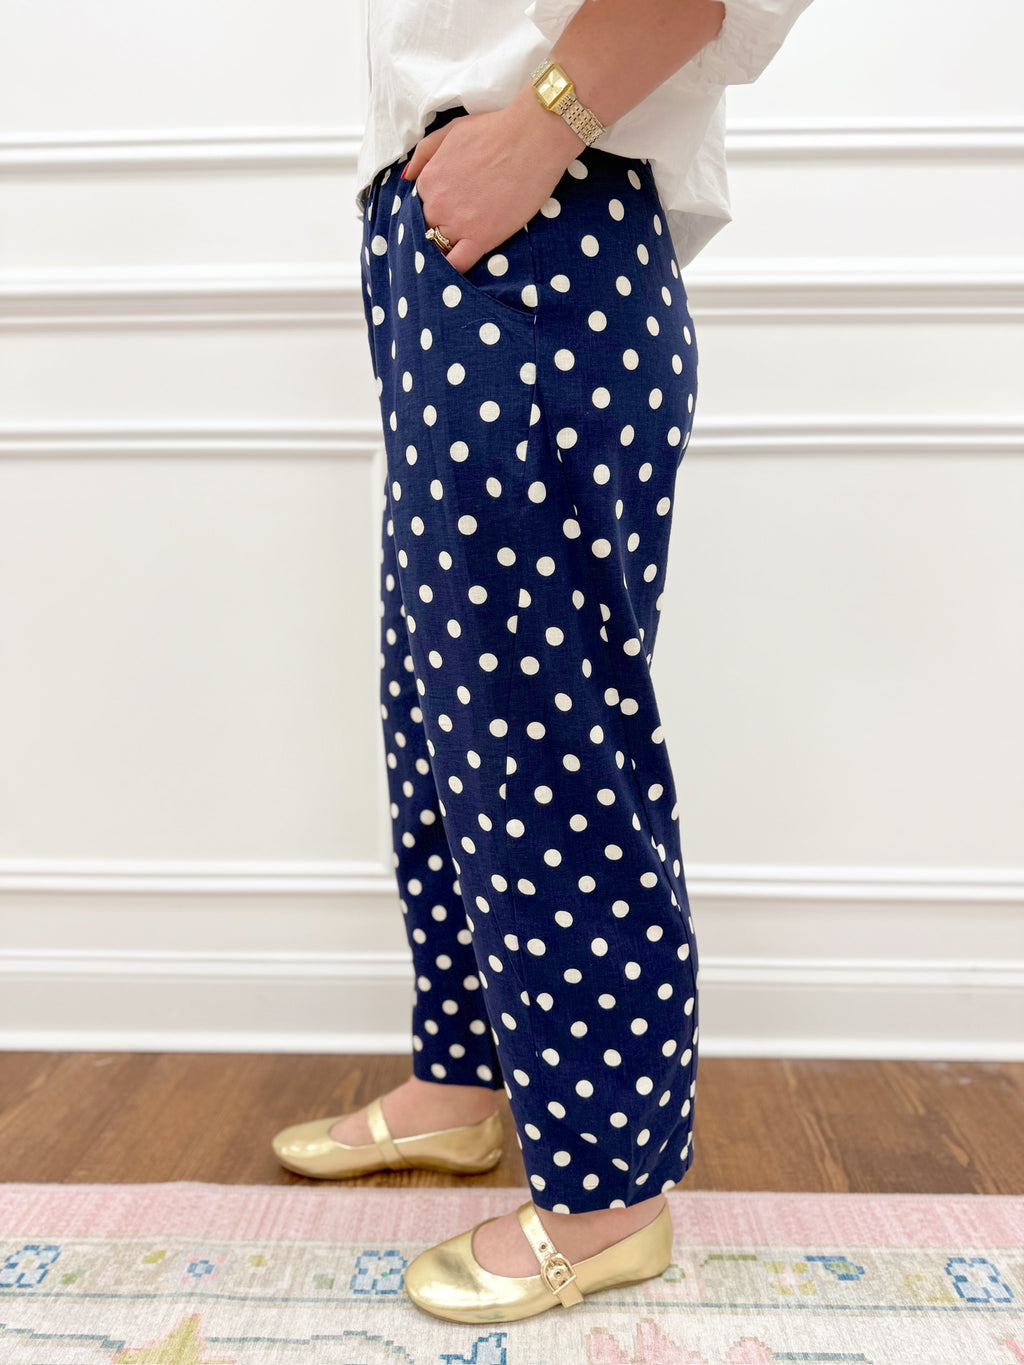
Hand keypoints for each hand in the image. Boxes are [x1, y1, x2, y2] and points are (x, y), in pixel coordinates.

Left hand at [402, 89, 582, 275]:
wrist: (532, 138)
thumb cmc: (496, 130)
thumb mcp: (451, 130)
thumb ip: (425, 153)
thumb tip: (407, 177)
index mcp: (428, 180)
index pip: (420, 208)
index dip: (434, 213)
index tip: (448, 214)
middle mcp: (436, 204)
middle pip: (428, 230)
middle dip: (439, 232)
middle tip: (460, 230)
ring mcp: (457, 223)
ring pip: (440, 250)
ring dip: (447, 252)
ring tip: (462, 251)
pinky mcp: (480, 238)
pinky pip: (457, 265)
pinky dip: (455, 272)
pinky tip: (460, 273)